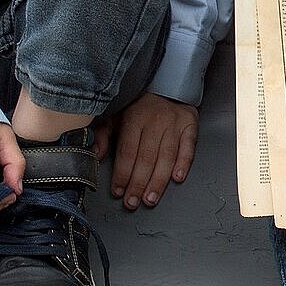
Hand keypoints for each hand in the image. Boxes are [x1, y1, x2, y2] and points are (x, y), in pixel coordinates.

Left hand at [92, 93, 197, 210]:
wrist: (166, 83)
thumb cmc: (140, 105)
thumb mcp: (117, 114)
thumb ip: (103, 134)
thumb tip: (95, 155)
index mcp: (134, 118)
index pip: (127, 152)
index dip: (122, 174)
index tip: (118, 191)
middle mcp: (155, 120)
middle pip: (146, 157)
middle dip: (138, 184)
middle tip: (133, 202)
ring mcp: (174, 123)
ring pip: (166, 156)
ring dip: (158, 181)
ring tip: (150, 198)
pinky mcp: (190, 125)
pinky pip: (188, 146)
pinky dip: (184, 163)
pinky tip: (177, 177)